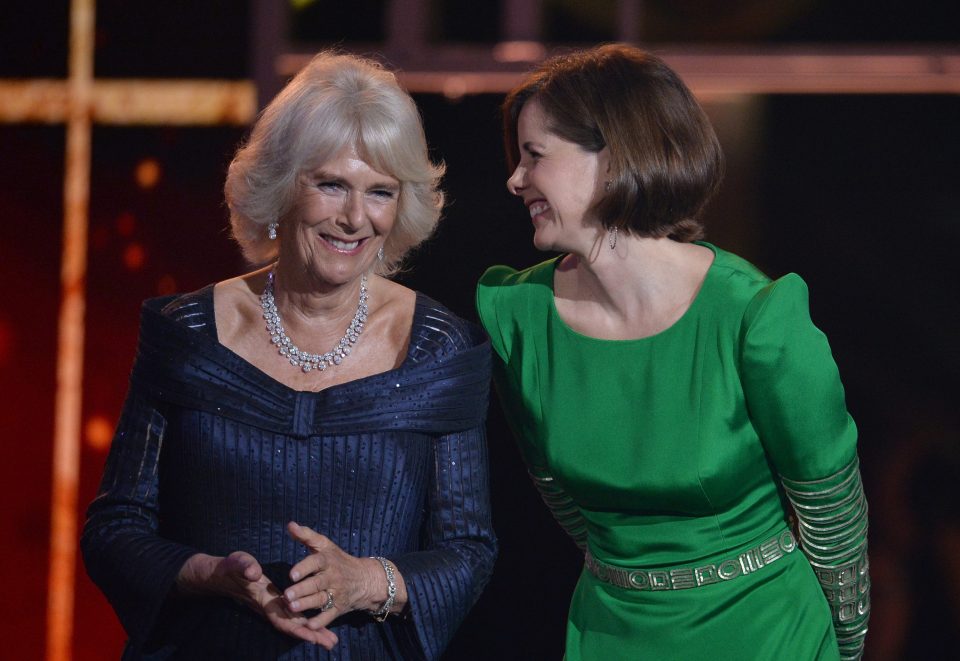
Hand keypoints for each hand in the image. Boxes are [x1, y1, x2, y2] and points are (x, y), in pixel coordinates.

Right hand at [176, 551, 337, 649]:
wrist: (222, 575)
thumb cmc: (231, 568)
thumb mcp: (237, 563)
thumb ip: (245, 567)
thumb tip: (253, 572)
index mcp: (264, 599)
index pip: (282, 619)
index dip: (297, 629)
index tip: (313, 637)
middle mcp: (270, 607)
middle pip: (293, 626)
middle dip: (311, 635)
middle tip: (331, 643)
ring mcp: (273, 606)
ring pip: (295, 623)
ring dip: (312, 632)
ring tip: (331, 640)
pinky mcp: (276, 602)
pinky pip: (294, 615)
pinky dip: (306, 623)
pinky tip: (319, 627)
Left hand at [282, 522, 405, 629]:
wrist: (366, 579)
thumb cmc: (339, 560)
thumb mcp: (325, 545)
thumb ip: (306, 536)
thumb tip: (289, 525)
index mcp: (328, 560)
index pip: (316, 562)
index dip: (304, 567)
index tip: (292, 574)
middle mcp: (333, 577)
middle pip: (316, 583)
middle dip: (302, 590)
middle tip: (287, 595)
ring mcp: (336, 593)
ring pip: (321, 600)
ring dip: (307, 604)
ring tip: (292, 607)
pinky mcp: (339, 608)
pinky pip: (329, 616)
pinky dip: (320, 622)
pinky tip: (309, 626)